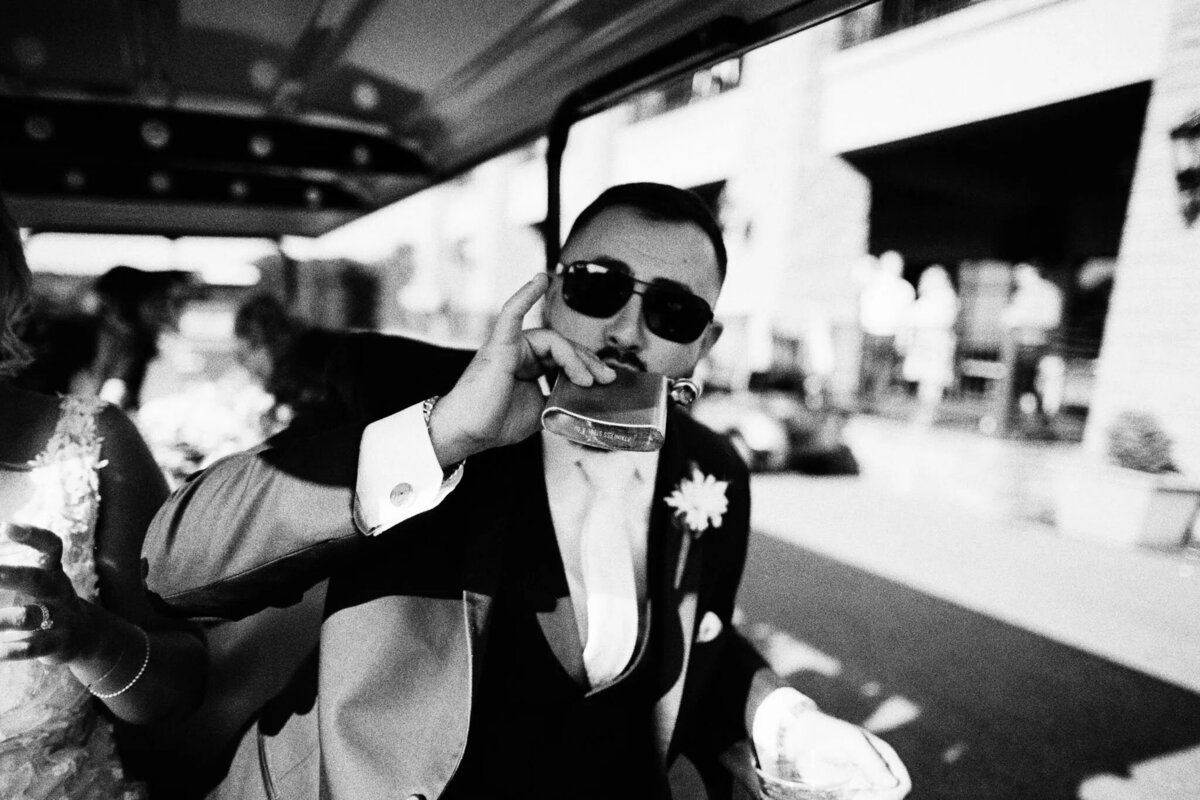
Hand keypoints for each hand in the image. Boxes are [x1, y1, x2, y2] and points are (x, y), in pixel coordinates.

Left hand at [0, 524, 96, 663]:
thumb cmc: (48, 602)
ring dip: (4, 619)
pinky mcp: (56, 644)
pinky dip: (9, 650)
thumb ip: (12, 572)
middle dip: (10, 576)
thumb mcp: (39, 582)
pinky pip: (31, 648)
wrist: (85, 636)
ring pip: (30, 617)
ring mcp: (60, 618)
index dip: (32, 536)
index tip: (8, 527)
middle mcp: (59, 592)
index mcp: (54, 572)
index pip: (50, 546)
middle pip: (37, 580)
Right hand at [429, 272, 615, 463]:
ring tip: (588, 379)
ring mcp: (509, 345)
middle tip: (608, 377)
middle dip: (588, 361)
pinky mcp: (500, 344)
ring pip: (552, 339)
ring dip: (575, 357)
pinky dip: (526, 294)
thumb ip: (558, 399)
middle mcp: (519, 351)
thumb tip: (582, 396)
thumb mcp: (540, 412)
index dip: (587, 366)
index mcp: (528, 366)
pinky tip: (541, 279)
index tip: (606, 380)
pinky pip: (512, 313)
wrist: (468, 433)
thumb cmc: (495, 423)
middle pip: (563, 346)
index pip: (564, 356)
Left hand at [753, 690, 909, 797]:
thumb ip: (871, 761)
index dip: (891, 794)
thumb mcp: (851, 742)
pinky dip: (854, 799)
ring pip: (875, 799)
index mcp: (884, 756)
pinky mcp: (850, 790)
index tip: (865, 794)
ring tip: (845, 795)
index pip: (902, 783)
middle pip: (890, 796)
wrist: (801, 735)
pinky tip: (841, 795)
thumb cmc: (829, 732)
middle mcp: (878, 771)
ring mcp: (864, 782)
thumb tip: (893, 783)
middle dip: (876, 799)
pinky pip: (861, 798)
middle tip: (852, 796)